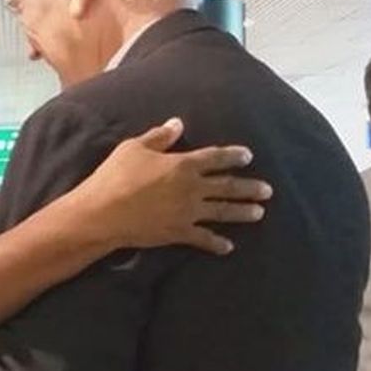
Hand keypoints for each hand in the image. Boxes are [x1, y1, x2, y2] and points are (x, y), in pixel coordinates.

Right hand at [76, 117, 272, 255]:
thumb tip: (178, 123)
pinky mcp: (178, 233)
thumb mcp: (133, 148)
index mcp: (183, 164)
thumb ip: (159, 137)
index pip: (215, 158)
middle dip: (249, 187)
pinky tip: (229, 247)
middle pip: (227, 186)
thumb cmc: (115, 177)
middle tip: (268, 190)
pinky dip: (217, 243)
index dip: (233, 156)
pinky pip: (203, 239)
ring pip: (222, 211)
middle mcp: (191, 188)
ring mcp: (187, 212)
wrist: (102, 214)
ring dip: (242, 212)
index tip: (248, 156)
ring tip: (259, 213)